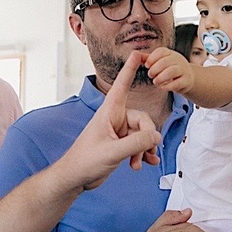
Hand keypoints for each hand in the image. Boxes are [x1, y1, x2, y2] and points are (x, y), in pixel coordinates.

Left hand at [56, 51, 161, 190]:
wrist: (75, 178)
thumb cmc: (85, 161)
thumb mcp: (113, 152)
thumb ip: (136, 143)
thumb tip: (156, 136)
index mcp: (109, 112)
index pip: (122, 85)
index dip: (129, 69)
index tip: (137, 53)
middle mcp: (115, 119)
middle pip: (143, 119)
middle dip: (146, 138)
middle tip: (144, 153)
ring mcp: (118, 132)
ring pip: (143, 134)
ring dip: (144, 149)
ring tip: (140, 163)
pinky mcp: (120, 144)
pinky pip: (139, 144)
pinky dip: (143, 154)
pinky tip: (144, 165)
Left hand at [145, 47, 194, 93]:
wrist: (187, 77)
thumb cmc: (169, 68)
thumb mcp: (160, 62)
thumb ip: (148, 59)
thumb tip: (135, 54)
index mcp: (170, 53)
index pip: (161, 52)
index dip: (152, 58)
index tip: (146, 65)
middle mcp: (178, 59)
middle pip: (165, 61)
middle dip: (155, 69)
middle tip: (150, 75)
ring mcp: (183, 70)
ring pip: (172, 71)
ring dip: (161, 77)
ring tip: (155, 82)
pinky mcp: (187, 81)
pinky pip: (178, 83)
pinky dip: (168, 86)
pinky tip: (162, 87)